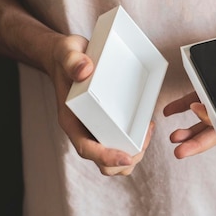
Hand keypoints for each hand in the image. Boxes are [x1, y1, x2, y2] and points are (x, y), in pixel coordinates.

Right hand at [47, 34, 152, 175]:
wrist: (70, 56)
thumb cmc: (67, 56)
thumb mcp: (67, 52)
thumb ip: (73, 59)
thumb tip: (85, 70)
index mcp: (71, 121)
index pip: (86, 149)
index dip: (106, 157)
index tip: (126, 157)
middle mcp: (84, 130)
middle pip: (104, 163)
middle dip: (127, 159)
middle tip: (145, 138)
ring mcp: (97, 128)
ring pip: (116, 157)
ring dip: (135, 152)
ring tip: (148, 130)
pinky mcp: (109, 123)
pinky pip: (123, 141)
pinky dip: (137, 141)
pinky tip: (147, 125)